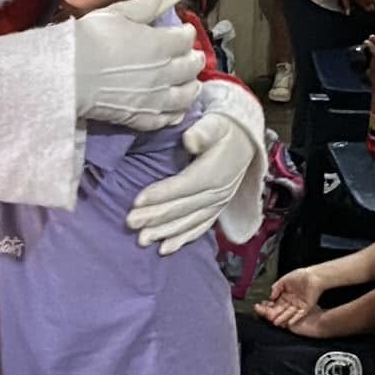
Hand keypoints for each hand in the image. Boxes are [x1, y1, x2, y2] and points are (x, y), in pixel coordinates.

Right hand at [73, 0, 203, 130]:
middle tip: (193, 56)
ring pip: (186, 94)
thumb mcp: (121, 12)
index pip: (186, 39)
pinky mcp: (143, 118)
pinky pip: (169, 118)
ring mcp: (155, 98)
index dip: (187, 33)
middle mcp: (165, 72)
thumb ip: (151, 3)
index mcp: (162, 44)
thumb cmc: (92, 38)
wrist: (70, 74)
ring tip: (192, 83)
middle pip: (190, 66)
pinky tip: (177, 110)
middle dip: (194, 59)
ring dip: (192, 86)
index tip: (184, 31)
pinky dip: (177, 113)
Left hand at [128, 111, 259, 253]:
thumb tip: (190, 140)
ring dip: (164, 232)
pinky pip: (198, 229)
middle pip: (181, 208)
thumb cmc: (223, 131)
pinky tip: (164, 250)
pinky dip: (182, 239)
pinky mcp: (215, 211)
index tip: (136, 201)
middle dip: (155, 217)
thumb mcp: (216, 124)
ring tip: (142, 240)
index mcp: (213, 174)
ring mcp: (217, 205)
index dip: (160, 194)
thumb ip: (203, 131)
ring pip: (188, 222)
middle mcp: (217, 194)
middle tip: (130, 223)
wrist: (245, 143)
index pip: (182, 186)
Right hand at [257, 268, 322, 329]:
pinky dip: (295, 318)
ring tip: (277, 323)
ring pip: (289, 313)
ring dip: (283, 318)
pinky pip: (299, 315)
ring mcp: (298, 305)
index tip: (264, 311)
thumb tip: (270, 297)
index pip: (277, 303)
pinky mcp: (306, 308)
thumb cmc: (300, 276)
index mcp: (285, 295)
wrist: (313, 276)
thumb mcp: (284, 280)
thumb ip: (276, 288)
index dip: (271, 307)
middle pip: (282, 310)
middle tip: (269, 319)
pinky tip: (289, 323)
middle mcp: (291, 301)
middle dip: (276, 314)